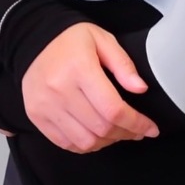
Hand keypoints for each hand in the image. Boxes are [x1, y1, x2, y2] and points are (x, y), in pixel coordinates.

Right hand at [21, 22, 159, 153]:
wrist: (33, 39)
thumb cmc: (71, 39)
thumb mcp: (102, 40)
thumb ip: (123, 64)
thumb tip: (141, 88)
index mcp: (80, 68)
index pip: (113, 109)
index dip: (136, 123)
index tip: (151, 128)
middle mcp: (60, 90)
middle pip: (101, 128)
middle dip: (126, 133)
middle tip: (137, 129)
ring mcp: (46, 106)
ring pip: (85, 142)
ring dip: (107, 142)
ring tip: (118, 132)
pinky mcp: (37, 116)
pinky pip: (65, 143)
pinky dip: (86, 145)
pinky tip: (97, 135)